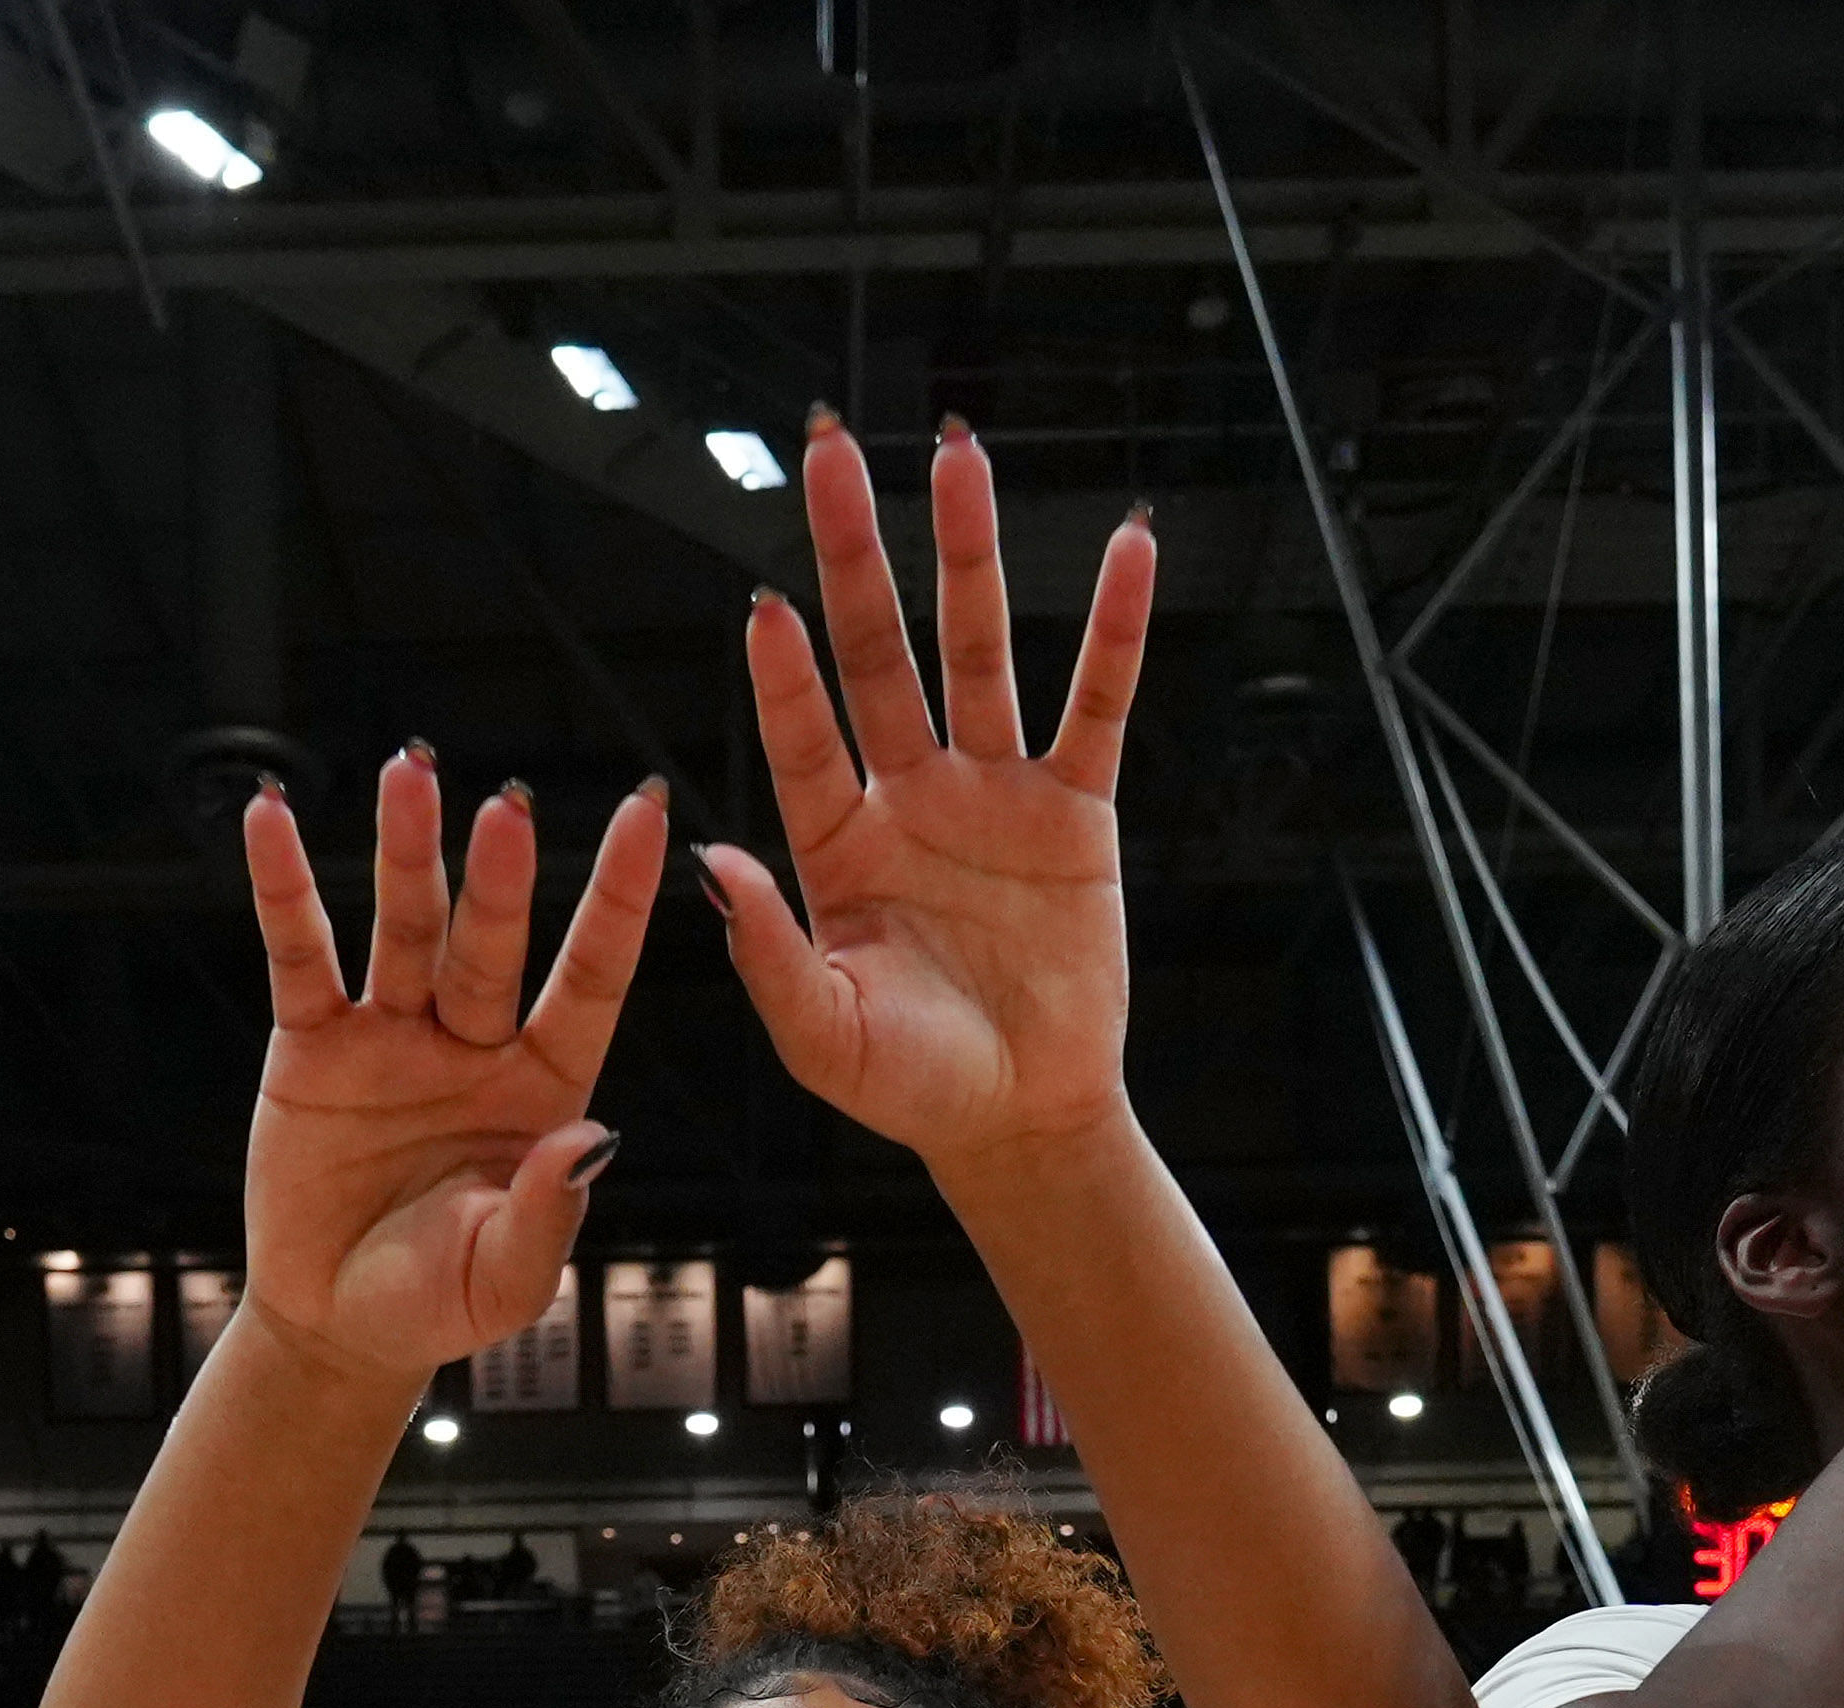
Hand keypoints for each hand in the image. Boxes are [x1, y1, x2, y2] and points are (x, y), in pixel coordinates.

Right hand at [235, 754, 668, 1387]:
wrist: (336, 1326)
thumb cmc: (436, 1304)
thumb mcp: (506, 1280)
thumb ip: (549, 1212)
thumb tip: (593, 1137)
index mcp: (542, 1087)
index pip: (590, 980)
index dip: (618, 902)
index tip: (651, 817)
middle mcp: (474, 1043)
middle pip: (491, 944)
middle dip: (499, 876)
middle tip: (509, 805)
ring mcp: (393, 1035)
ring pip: (405, 928)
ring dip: (408, 852)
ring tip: (410, 771)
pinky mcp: (312, 1044)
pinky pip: (300, 956)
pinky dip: (284, 890)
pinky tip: (270, 819)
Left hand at [699, 418, 1156, 1164]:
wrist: (1021, 1118)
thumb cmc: (913, 1088)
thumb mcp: (826, 1039)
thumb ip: (769, 958)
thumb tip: (714, 870)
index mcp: (837, 846)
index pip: (805, 738)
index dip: (787, 675)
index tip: (765, 604)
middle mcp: (909, 795)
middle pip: (878, 652)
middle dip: (855, 555)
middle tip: (830, 453)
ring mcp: (993, 792)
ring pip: (979, 650)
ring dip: (970, 555)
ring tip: (960, 456)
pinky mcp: (1077, 811)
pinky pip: (1099, 705)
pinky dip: (1114, 630)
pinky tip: (1128, 549)